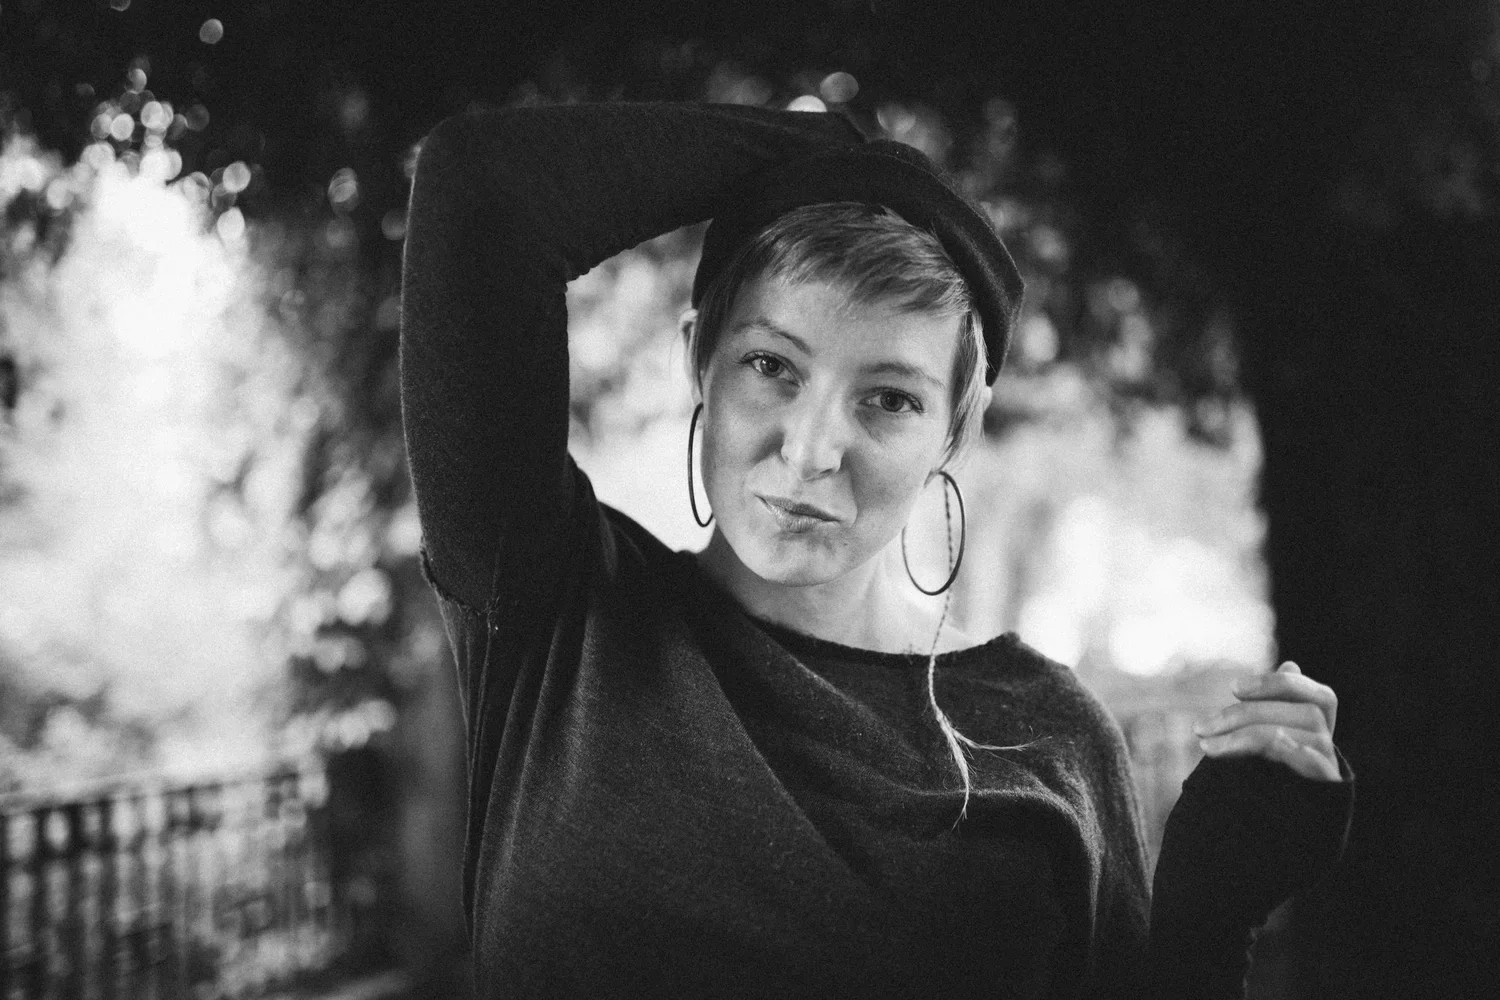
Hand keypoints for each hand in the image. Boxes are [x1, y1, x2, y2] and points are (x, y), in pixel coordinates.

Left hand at [1193, 661, 1341, 781]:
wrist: (1263, 833)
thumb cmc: (1261, 782)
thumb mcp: (1259, 740)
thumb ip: (1271, 706)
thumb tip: (1291, 663)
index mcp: (1316, 730)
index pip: (1318, 695)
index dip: (1278, 683)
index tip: (1232, 687)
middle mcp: (1329, 745)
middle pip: (1305, 712)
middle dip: (1247, 713)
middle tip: (1200, 727)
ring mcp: (1331, 768)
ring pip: (1305, 732)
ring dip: (1250, 733)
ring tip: (1208, 747)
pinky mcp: (1326, 791)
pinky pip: (1316, 763)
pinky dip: (1289, 749)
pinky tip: (1260, 745)